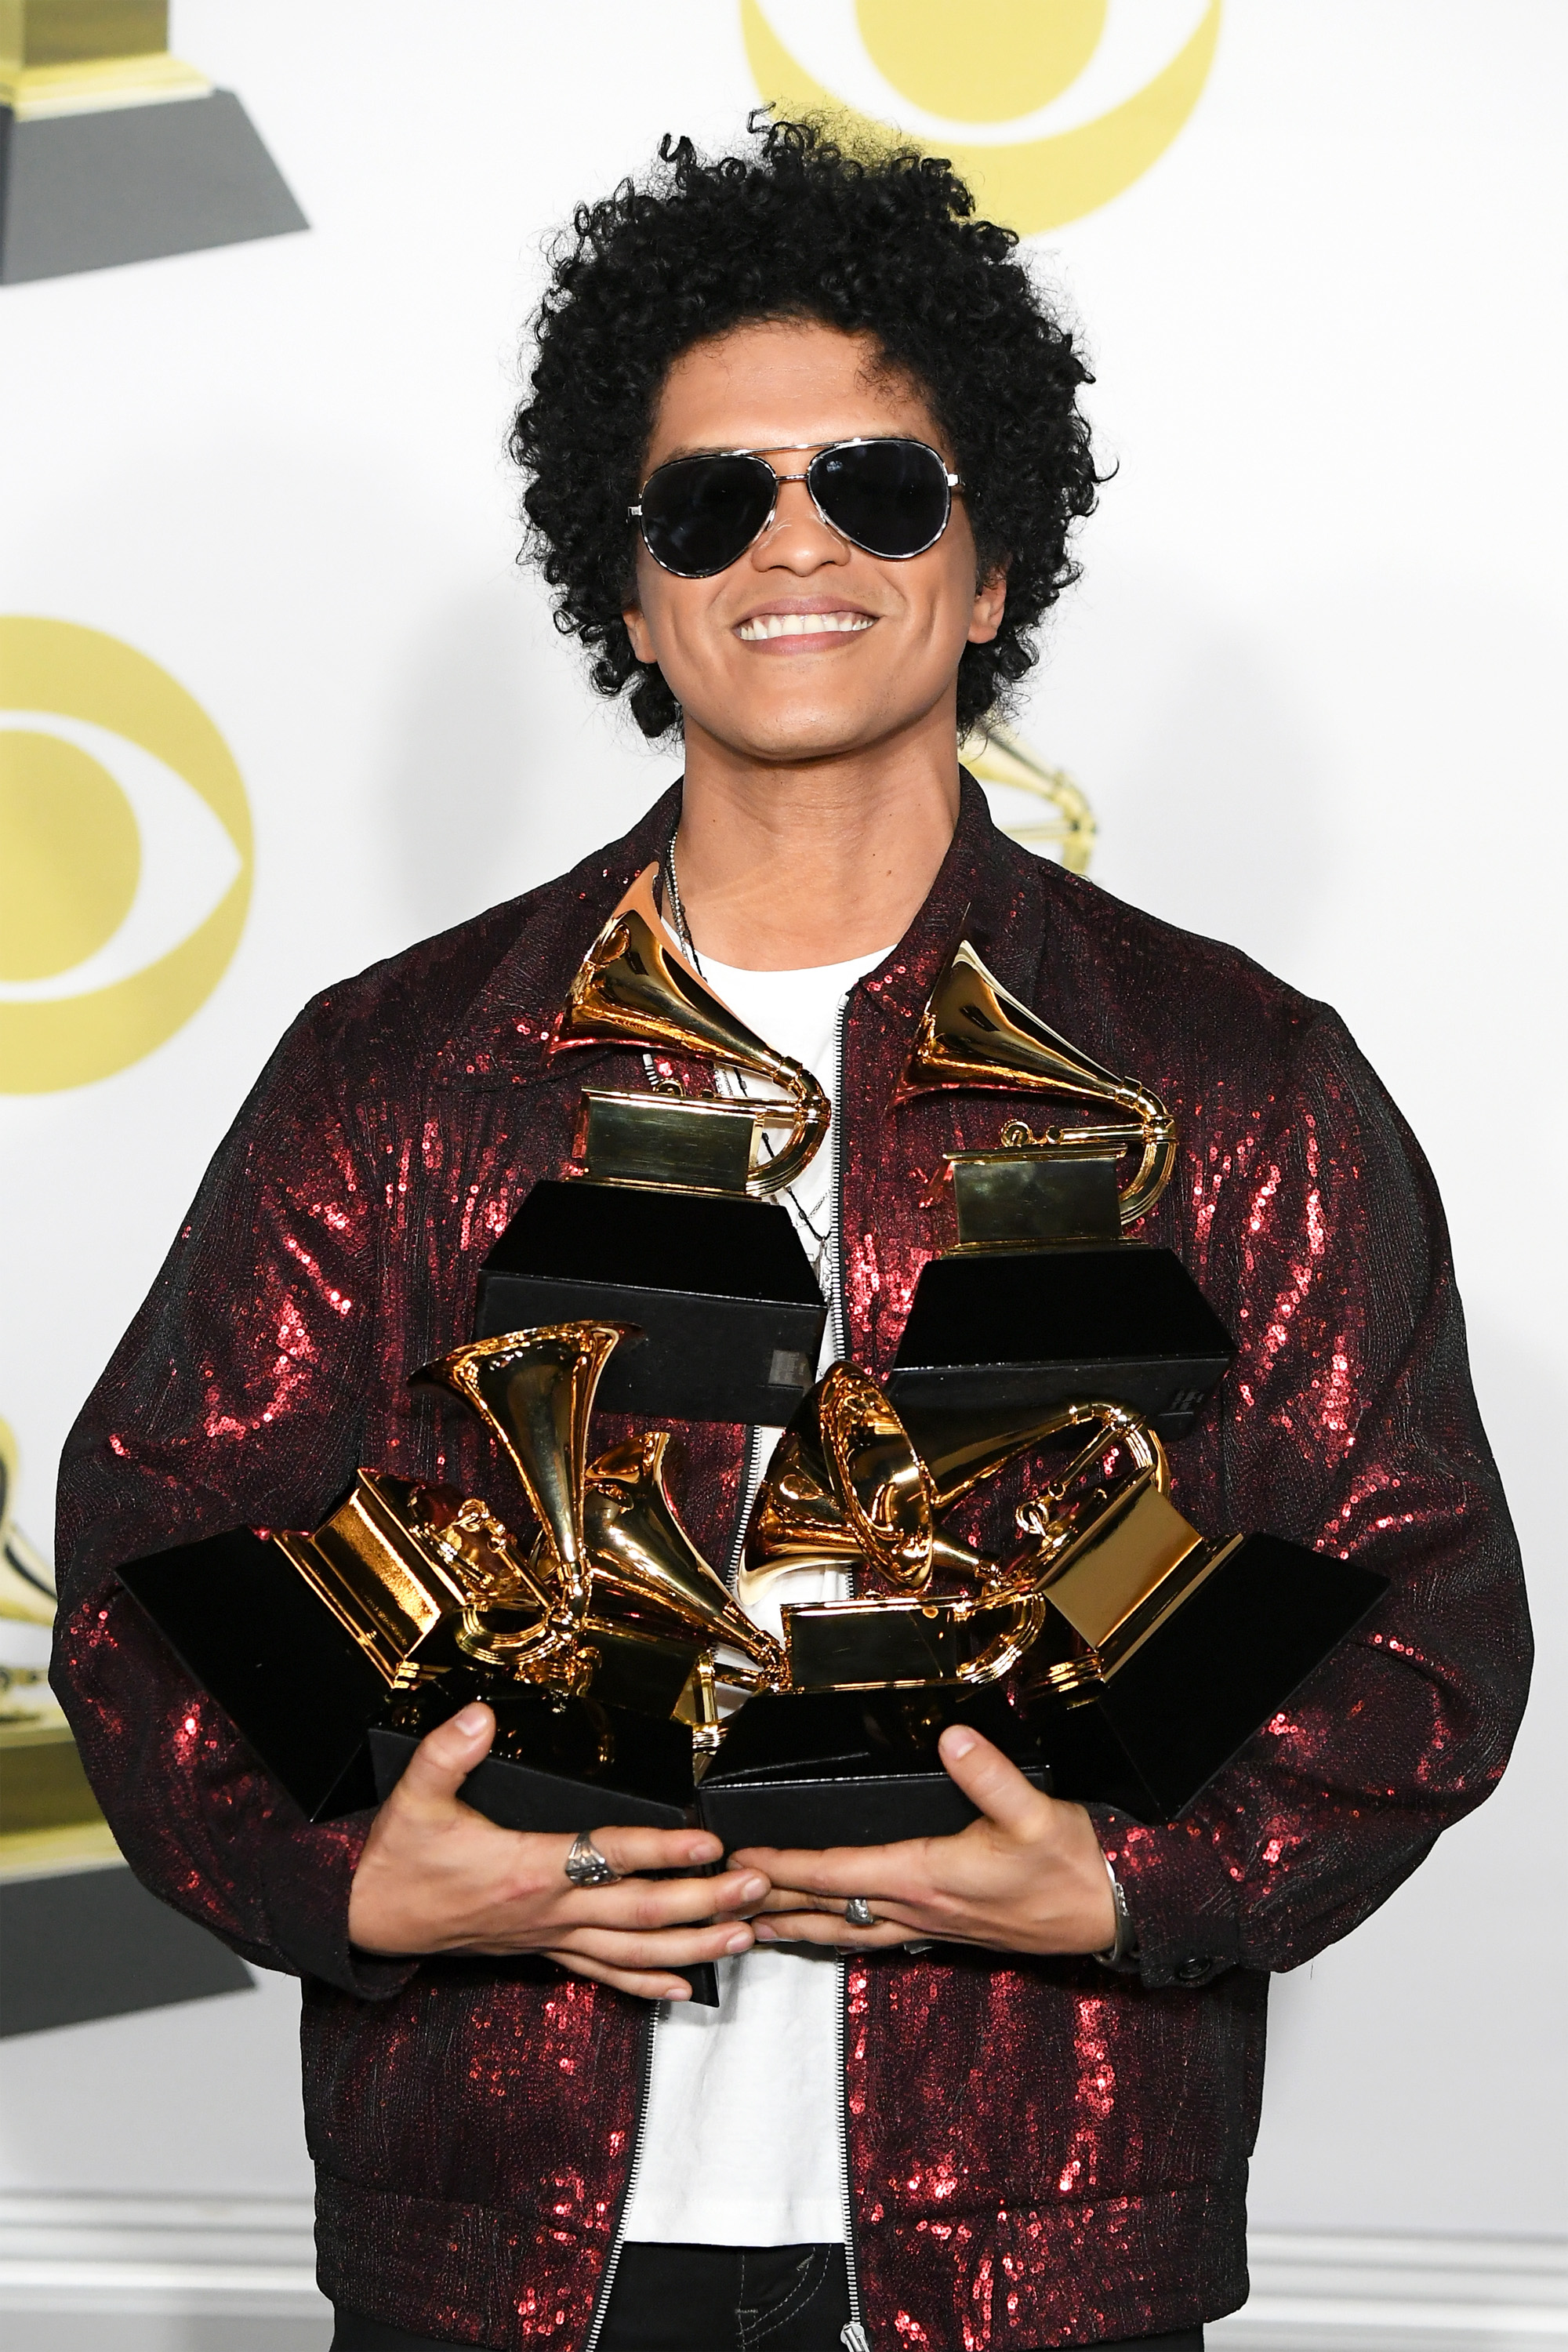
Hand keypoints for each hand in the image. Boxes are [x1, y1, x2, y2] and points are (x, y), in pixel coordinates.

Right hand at [348, 1703, 769, 1999]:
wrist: (367, 1919)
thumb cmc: (397, 1861)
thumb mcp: (412, 1798)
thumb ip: (447, 1752)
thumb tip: (479, 1715)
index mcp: (527, 1870)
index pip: (608, 1855)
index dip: (661, 1848)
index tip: (708, 1842)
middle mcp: (548, 1910)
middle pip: (640, 1911)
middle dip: (704, 1900)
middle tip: (756, 1887)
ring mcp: (549, 1937)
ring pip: (634, 1949)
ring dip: (693, 1944)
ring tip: (744, 1935)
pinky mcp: (543, 1951)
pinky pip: (604, 1973)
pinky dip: (646, 1982)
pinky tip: (683, 1986)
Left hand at [734, 1724, 1117, 1956]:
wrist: (1114, 1911)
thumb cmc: (1075, 1868)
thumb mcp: (1037, 1814)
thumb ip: (991, 1777)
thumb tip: (953, 1739)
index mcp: (928, 1878)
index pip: (837, 1874)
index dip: (784, 1867)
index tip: (742, 1859)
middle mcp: (921, 1909)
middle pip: (829, 1910)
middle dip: (773, 1904)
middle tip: (722, 1901)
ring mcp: (934, 1925)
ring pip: (849, 1930)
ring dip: (800, 1926)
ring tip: (758, 1925)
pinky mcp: (950, 1929)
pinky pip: (878, 1935)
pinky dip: (843, 1931)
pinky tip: (838, 1930)